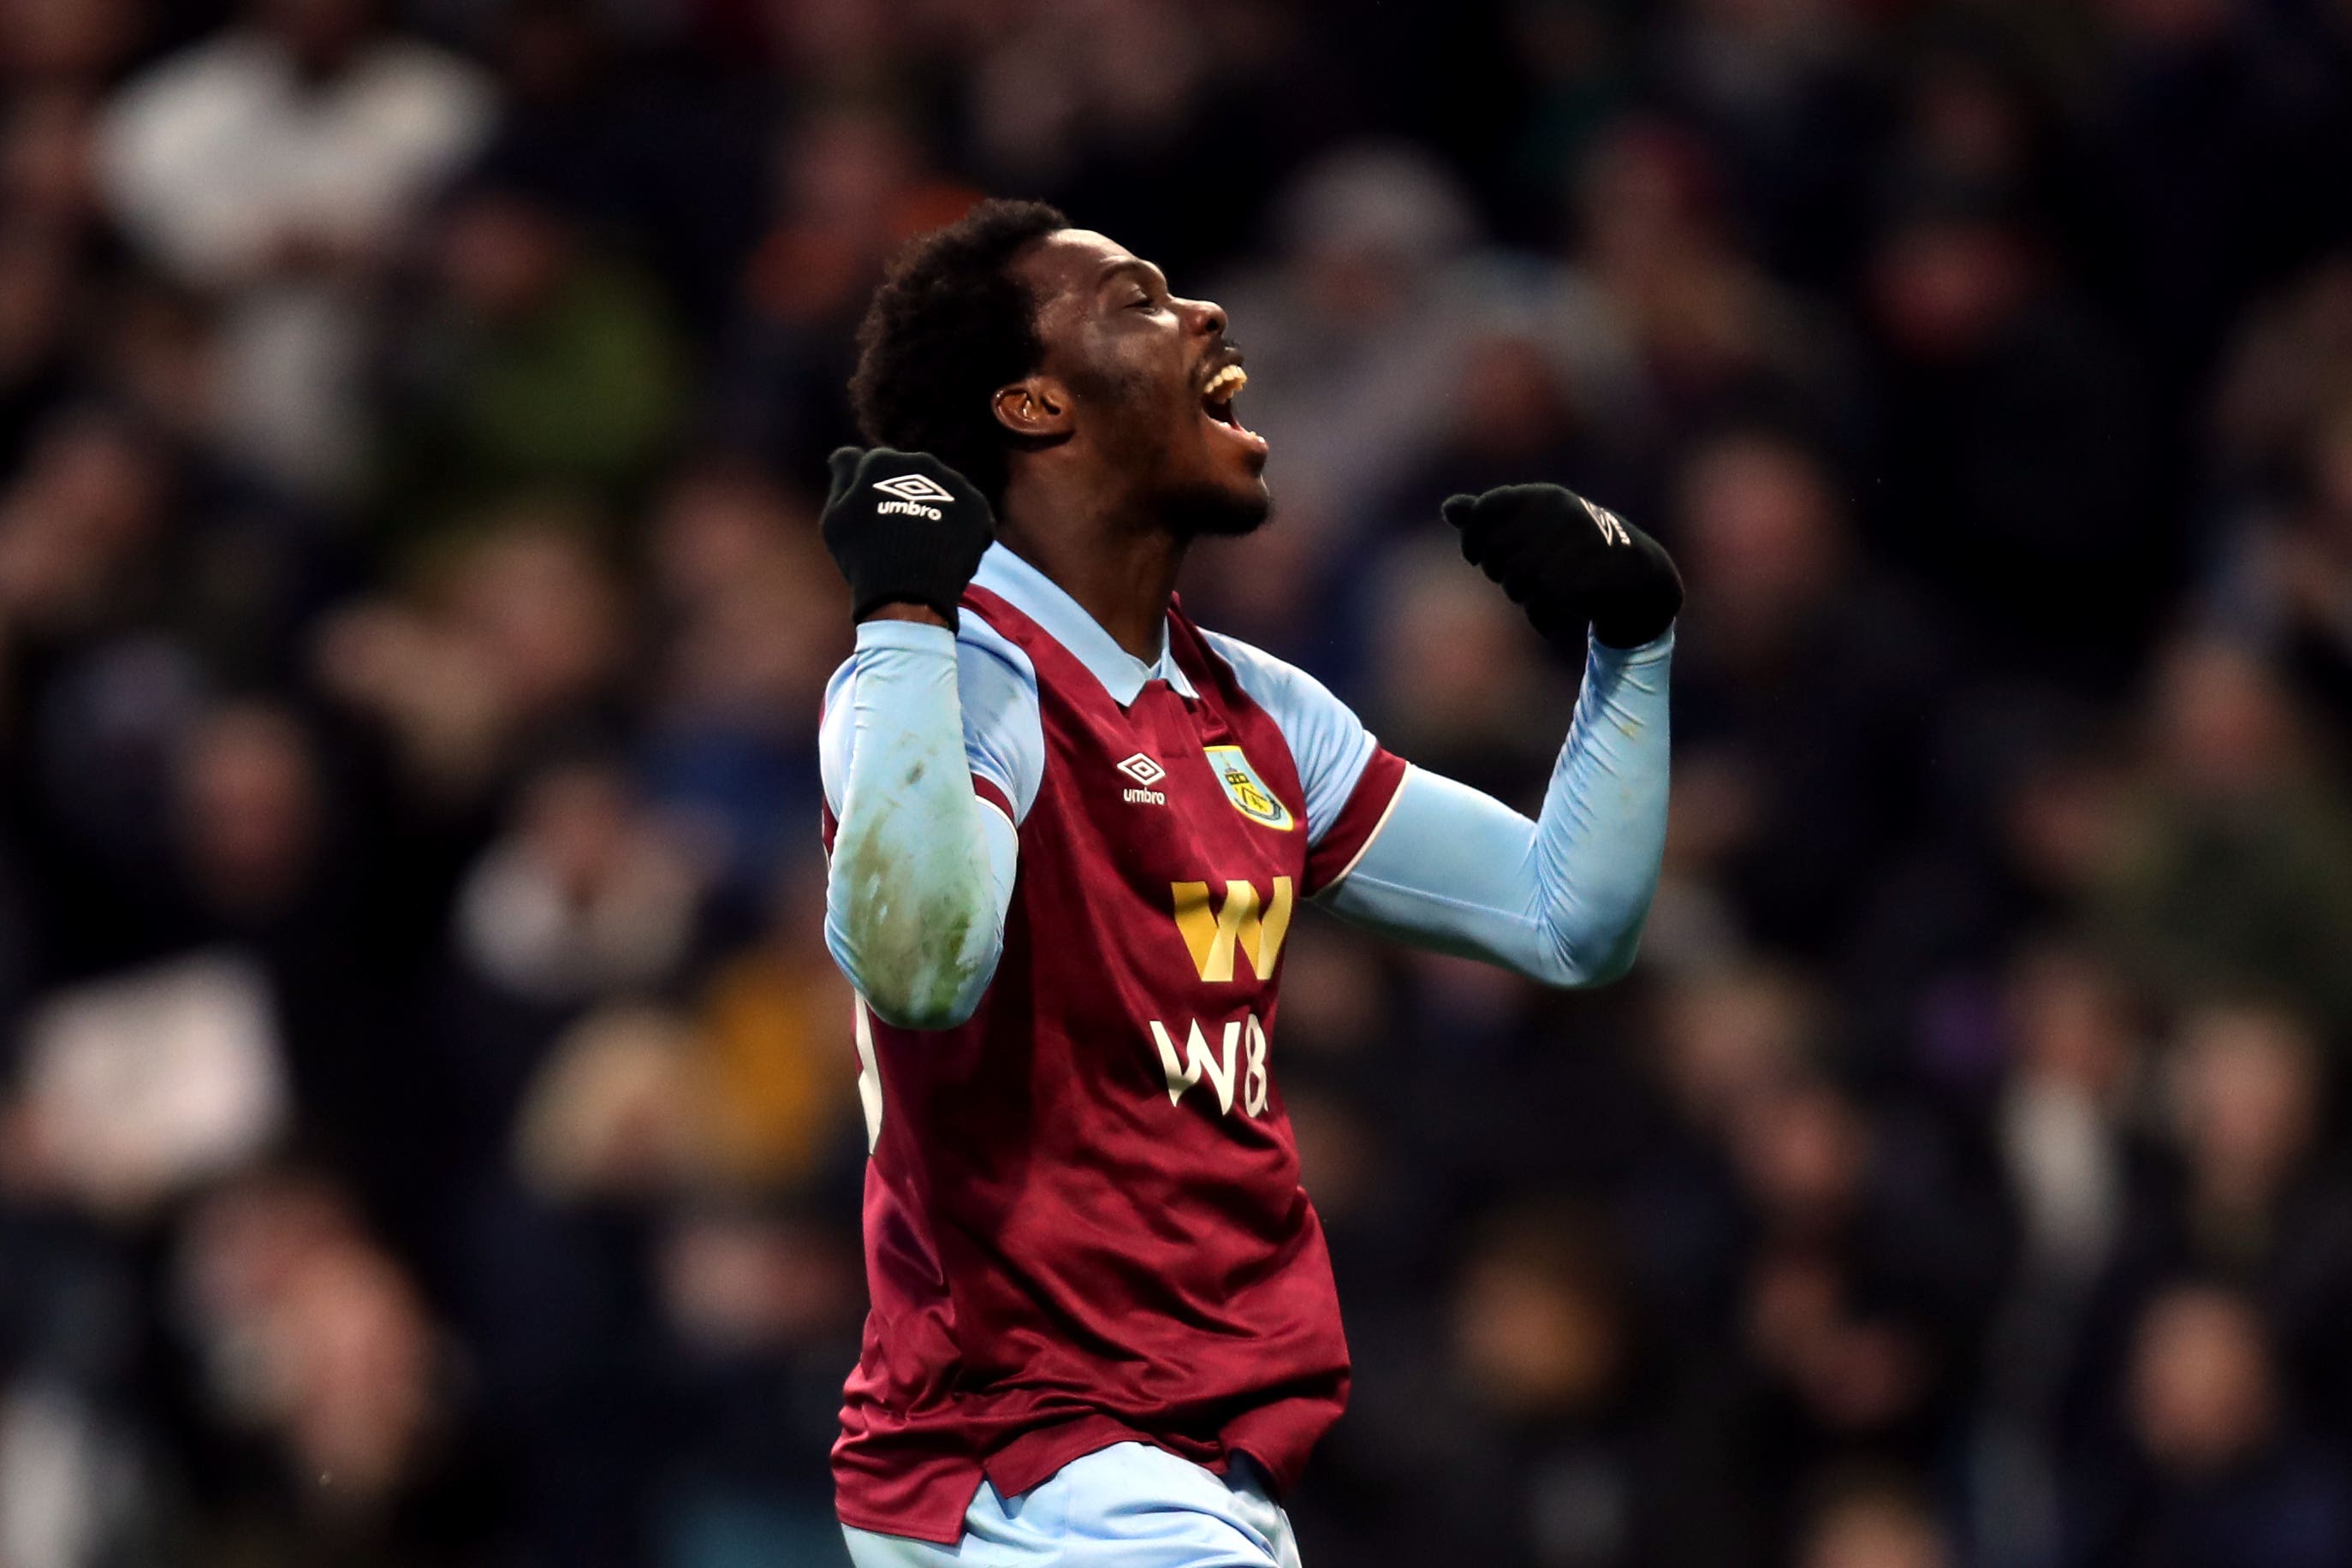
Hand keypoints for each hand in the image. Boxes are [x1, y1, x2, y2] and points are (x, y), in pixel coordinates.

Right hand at [821, 447, 995, 625]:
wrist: (907, 591)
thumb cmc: (862, 555)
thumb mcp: (835, 515)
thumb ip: (843, 478)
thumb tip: (851, 454)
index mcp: (883, 460)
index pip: (877, 469)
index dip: (874, 495)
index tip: (874, 520)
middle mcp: (921, 462)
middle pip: (913, 478)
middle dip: (909, 497)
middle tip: (902, 536)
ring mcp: (954, 483)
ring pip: (943, 493)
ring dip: (937, 510)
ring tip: (927, 547)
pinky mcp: (978, 507)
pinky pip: (968, 514)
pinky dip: (961, 530)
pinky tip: (946, 552)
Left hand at [1442, 483, 1681, 648]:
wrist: (1636, 578)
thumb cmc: (1573, 554)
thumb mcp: (1533, 532)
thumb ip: (1489, 520)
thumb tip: (1447, 507)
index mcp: (1543, 497)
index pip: (1486, 509)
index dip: (1472, 538)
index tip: (1476, 558)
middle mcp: (1560, 512)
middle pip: (1497, 550)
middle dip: (1499, 575)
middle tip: (1517, 585)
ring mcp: (1579, 539)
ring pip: (1518, 577)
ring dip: (1520, 597)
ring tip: (1534, 601)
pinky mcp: (1593, 569)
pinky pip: (1544, 598)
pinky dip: (1540, 617)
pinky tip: (1548, 622)